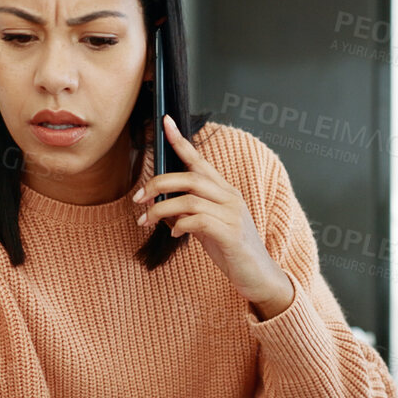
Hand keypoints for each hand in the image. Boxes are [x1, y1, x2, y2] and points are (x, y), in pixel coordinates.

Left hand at [135, 115, 295, 318]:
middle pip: (190, 177)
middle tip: (138, 199)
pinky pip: (198, 221)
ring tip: (146, 220)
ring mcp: (233, 214)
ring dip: (161, 209)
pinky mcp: (231, 234)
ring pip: (189, 199)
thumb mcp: (207, 227)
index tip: (165, 121)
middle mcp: (230, 197)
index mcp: (225, 191)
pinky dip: (179, 225)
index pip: (200, 160)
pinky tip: (175, 234)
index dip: (181, 140)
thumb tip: (158, 207)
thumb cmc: (231, 250)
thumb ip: (187, 213)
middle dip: (158, 184)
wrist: (258, 276)